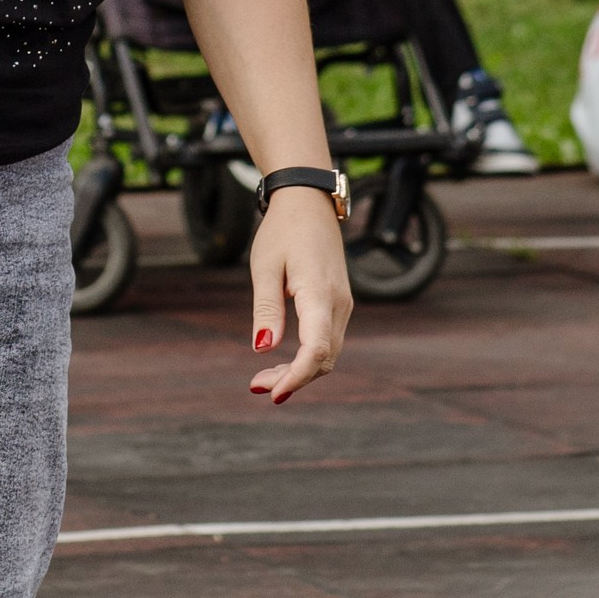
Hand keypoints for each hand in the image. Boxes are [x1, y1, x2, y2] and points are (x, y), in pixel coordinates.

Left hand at [246, 187, 351, 403]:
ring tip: (262, 380)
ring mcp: (342, 306)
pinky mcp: (338, 305)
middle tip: (255, 387)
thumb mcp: (265, 267)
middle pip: (324, 358)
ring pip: (327, 353)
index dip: (297, 375)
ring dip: (299, 371)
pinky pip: (327, 340)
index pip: (317, 349)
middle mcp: (339, 305)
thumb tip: (262, 349)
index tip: (272, 393)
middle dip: (293, 378)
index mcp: (320, 294)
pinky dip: (307, 357)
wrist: (308, 205)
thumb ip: (266, 309)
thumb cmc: (282, 232)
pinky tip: (282, 362)